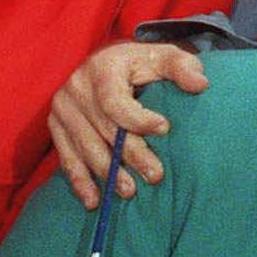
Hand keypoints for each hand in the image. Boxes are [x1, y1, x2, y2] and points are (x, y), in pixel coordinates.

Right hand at [46, 41, 209, 209]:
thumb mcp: (162, 56)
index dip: (138, 119)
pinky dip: (80, 181)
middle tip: (154, 175)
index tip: (164, 129)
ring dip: (108, 174)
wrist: (104, 63)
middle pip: (104, 129)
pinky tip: (93, 201)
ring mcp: (63, 109)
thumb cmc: (139, 63)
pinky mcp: (56, 126)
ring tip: (130, 191)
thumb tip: (200, 84)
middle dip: (131, 155)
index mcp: (102, 68)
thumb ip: (182, 66)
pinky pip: (67, 158)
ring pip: (86, 148)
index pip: (116, 102)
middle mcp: (77, 88)